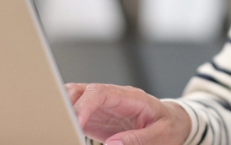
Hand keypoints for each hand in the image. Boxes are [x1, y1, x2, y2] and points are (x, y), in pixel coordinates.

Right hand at [67, 82, 190, 144]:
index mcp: (129, 97)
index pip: (100, 92)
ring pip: (74, 97)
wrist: (172, 121)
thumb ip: (139, 139)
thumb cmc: (168, 126)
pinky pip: (75, 112)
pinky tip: (62, 129)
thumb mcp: (161, 135)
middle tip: (59, 125)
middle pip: (82, 90)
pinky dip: (65, 118)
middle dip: (65, 104)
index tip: (75, 122)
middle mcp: (112, 97)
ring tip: (58, 127)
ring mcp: (102, 105)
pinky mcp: (96, 117)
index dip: (84, 105)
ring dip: (63, 109)